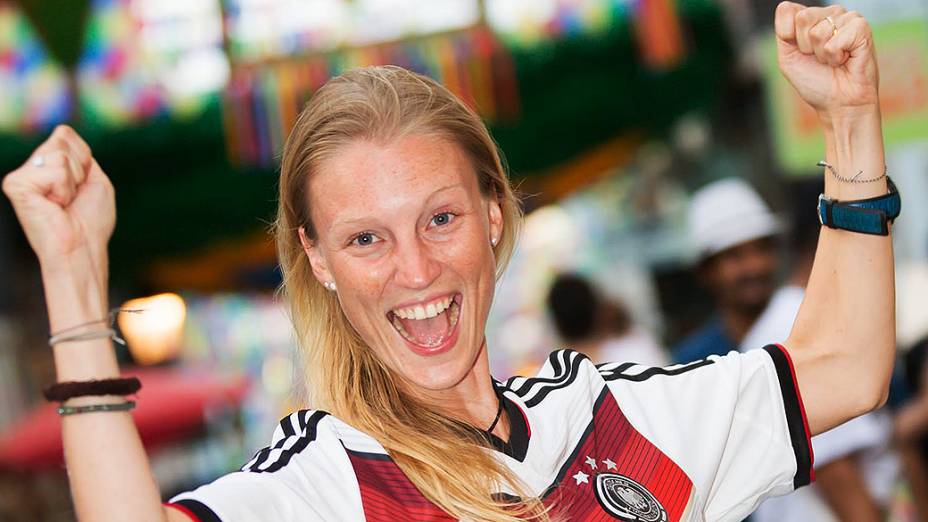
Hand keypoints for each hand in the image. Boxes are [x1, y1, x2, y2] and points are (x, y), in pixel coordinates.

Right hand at [2, 126, 114, 270]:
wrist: (82, 248)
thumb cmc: (91, 221)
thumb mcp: (93, 179)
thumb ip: (79, 153)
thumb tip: (61, 131)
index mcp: (45, 165)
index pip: (65, 133)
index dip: (84, 159)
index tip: (80, 186)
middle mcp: (29, 167)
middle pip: (61, 139)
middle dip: (79, 170)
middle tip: (72, 198)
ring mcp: (19, 175)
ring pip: (58, 154)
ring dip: (72, 181)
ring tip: (63, 203)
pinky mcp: (15, 184)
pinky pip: (54, 170)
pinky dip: (63, 188)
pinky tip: (54, 206)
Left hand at [775, 2, 878, 122]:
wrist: (838, 102)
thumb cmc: (815, 82)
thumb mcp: (787, 58)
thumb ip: (782, 32)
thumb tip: (786, 6)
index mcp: (810, 18)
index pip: (788, 10)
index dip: (789, 36)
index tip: (802, 52)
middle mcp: (829, 14)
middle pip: (803, 17)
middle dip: (805, 46)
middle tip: (819, 59)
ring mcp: (847, 18)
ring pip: (819, 30)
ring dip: (822, 53)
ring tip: (834, 61)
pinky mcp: (861, 27)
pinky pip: (837, 38)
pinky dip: (836, 55)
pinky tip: (845, 59)